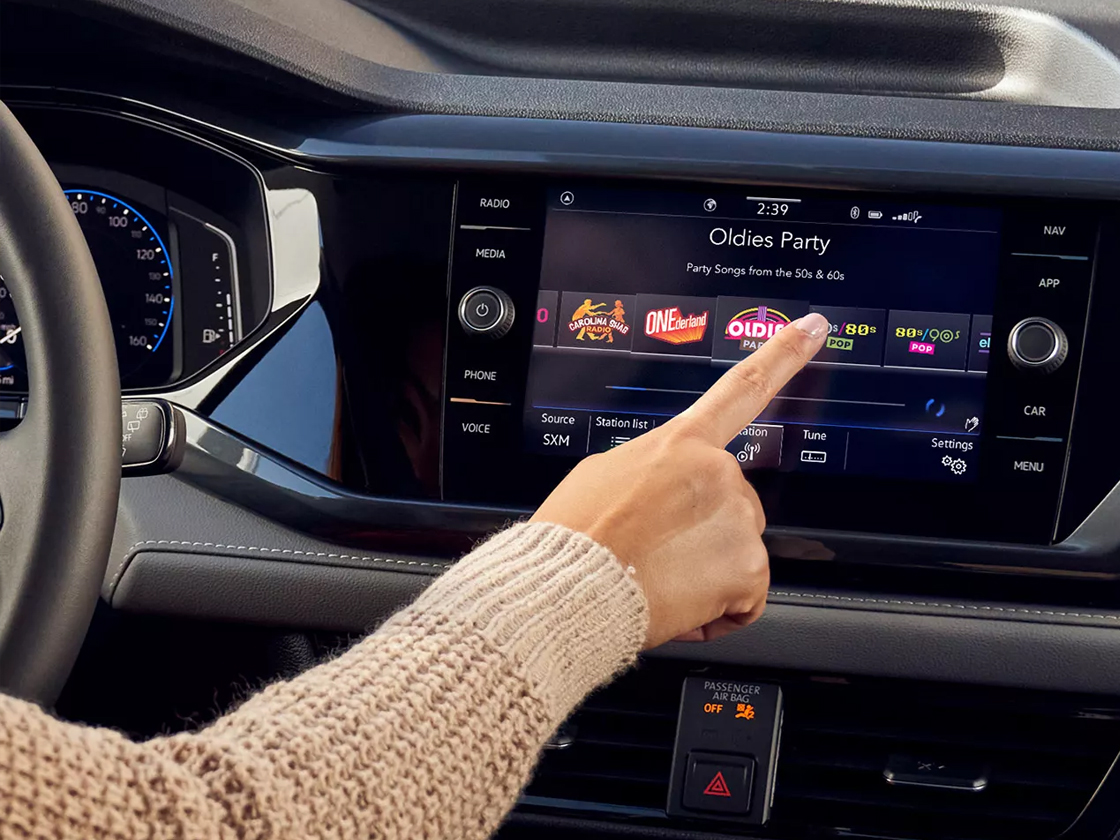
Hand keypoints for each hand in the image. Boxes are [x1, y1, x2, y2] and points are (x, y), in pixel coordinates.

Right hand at [531, 312, 828, 647]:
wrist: (569, 587)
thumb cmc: (575, 536)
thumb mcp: (602, 474)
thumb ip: (651, 468)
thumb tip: (662, 486)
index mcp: (680, 443)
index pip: (740, 389)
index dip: (783, 355)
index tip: (813, 329)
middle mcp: (717, 472)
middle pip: (736, 503)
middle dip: (708, 532)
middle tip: (657, 552)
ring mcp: (737, 517)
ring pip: (740, 551)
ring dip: (710, 573)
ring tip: (659, 579)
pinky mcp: (747, 567)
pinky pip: (747, 597)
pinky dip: (720, 611)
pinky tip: (680, 604)